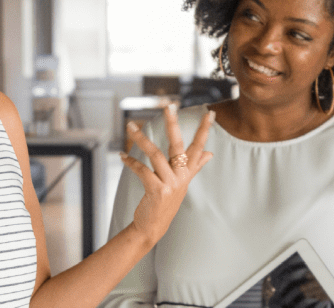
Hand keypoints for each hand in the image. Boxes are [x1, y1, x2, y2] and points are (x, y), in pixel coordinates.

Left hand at [121, 105, 214, 242]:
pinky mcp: (157, 191)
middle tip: (169, 106)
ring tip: (130, 126)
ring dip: (141, 139)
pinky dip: (131, 162)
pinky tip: (122, 156)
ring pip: (155, 155)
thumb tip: (209, 153)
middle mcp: (181, 176)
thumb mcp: (183, 183)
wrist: (154, 226)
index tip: (211, 113)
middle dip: (173, 124)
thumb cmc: (167, 201)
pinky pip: (142, 170)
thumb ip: (196, 166)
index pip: (199, 146)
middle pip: (178, 145)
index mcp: (188, 172)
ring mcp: (170, 184)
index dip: (205, 130)